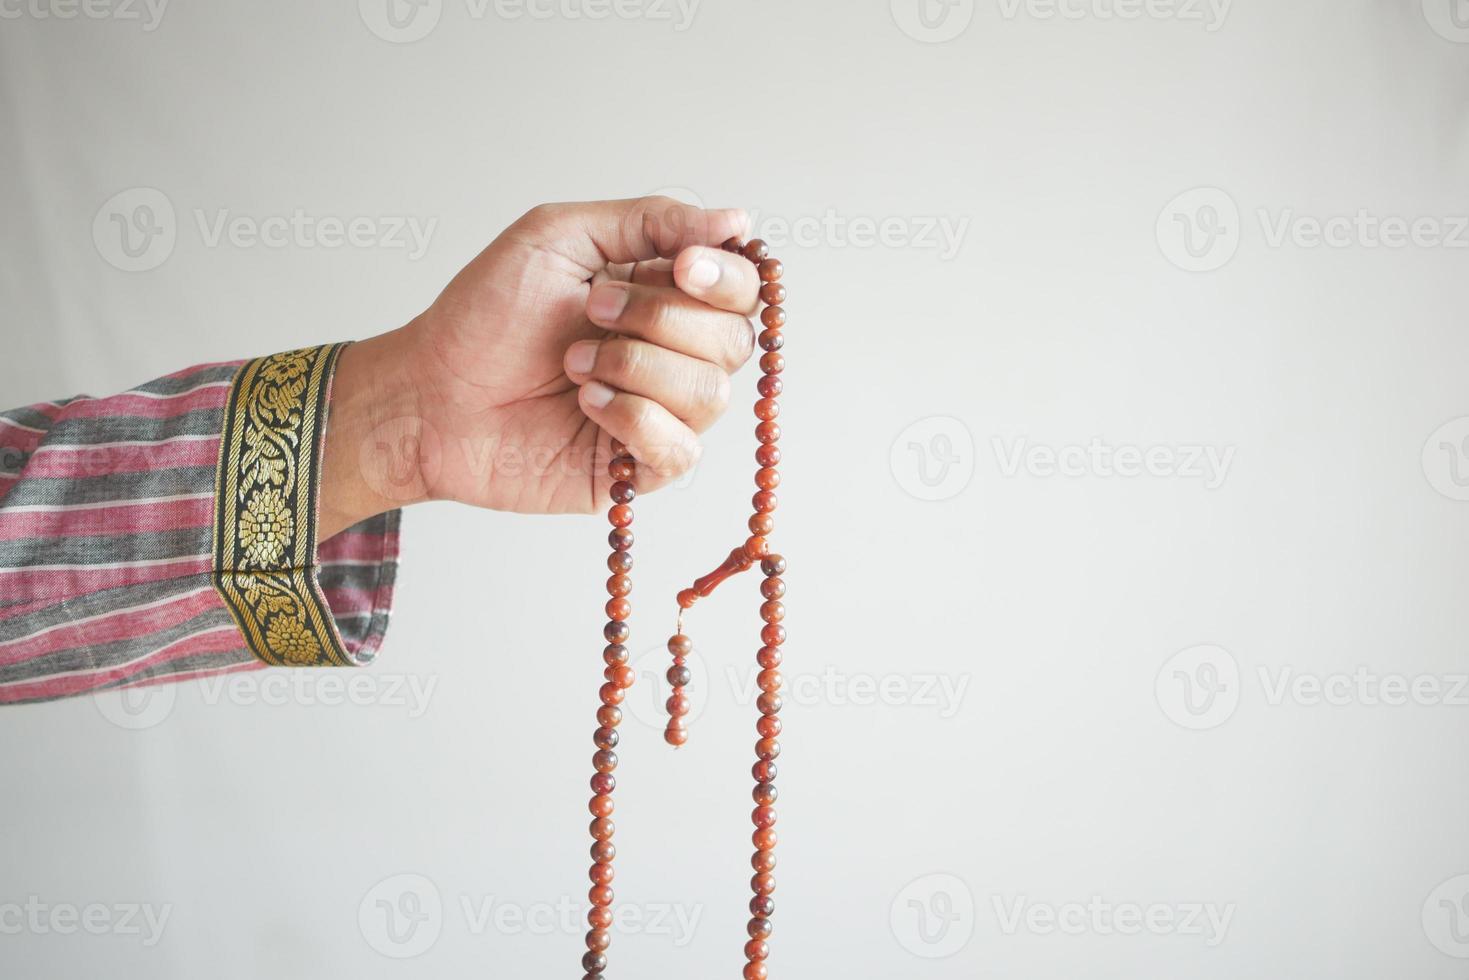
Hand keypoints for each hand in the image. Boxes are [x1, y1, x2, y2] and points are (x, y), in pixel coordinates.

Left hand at [320, 197, 757, 537]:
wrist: (430, 393)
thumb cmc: (483, 315)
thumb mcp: (560, 237)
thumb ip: (650, 220)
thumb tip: (738, 220)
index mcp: (663, 294)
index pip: (741, 287)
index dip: (724, 277)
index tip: (680, 266)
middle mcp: (673, 353)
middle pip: (734, 339)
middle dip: (660, 320)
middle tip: (589, 313)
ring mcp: (661, 412)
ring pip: (711, 393)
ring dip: (637, 367)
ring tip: (575, 364)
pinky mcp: (639, 466)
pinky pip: (681, 448)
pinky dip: (633, 418)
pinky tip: (585, 404)